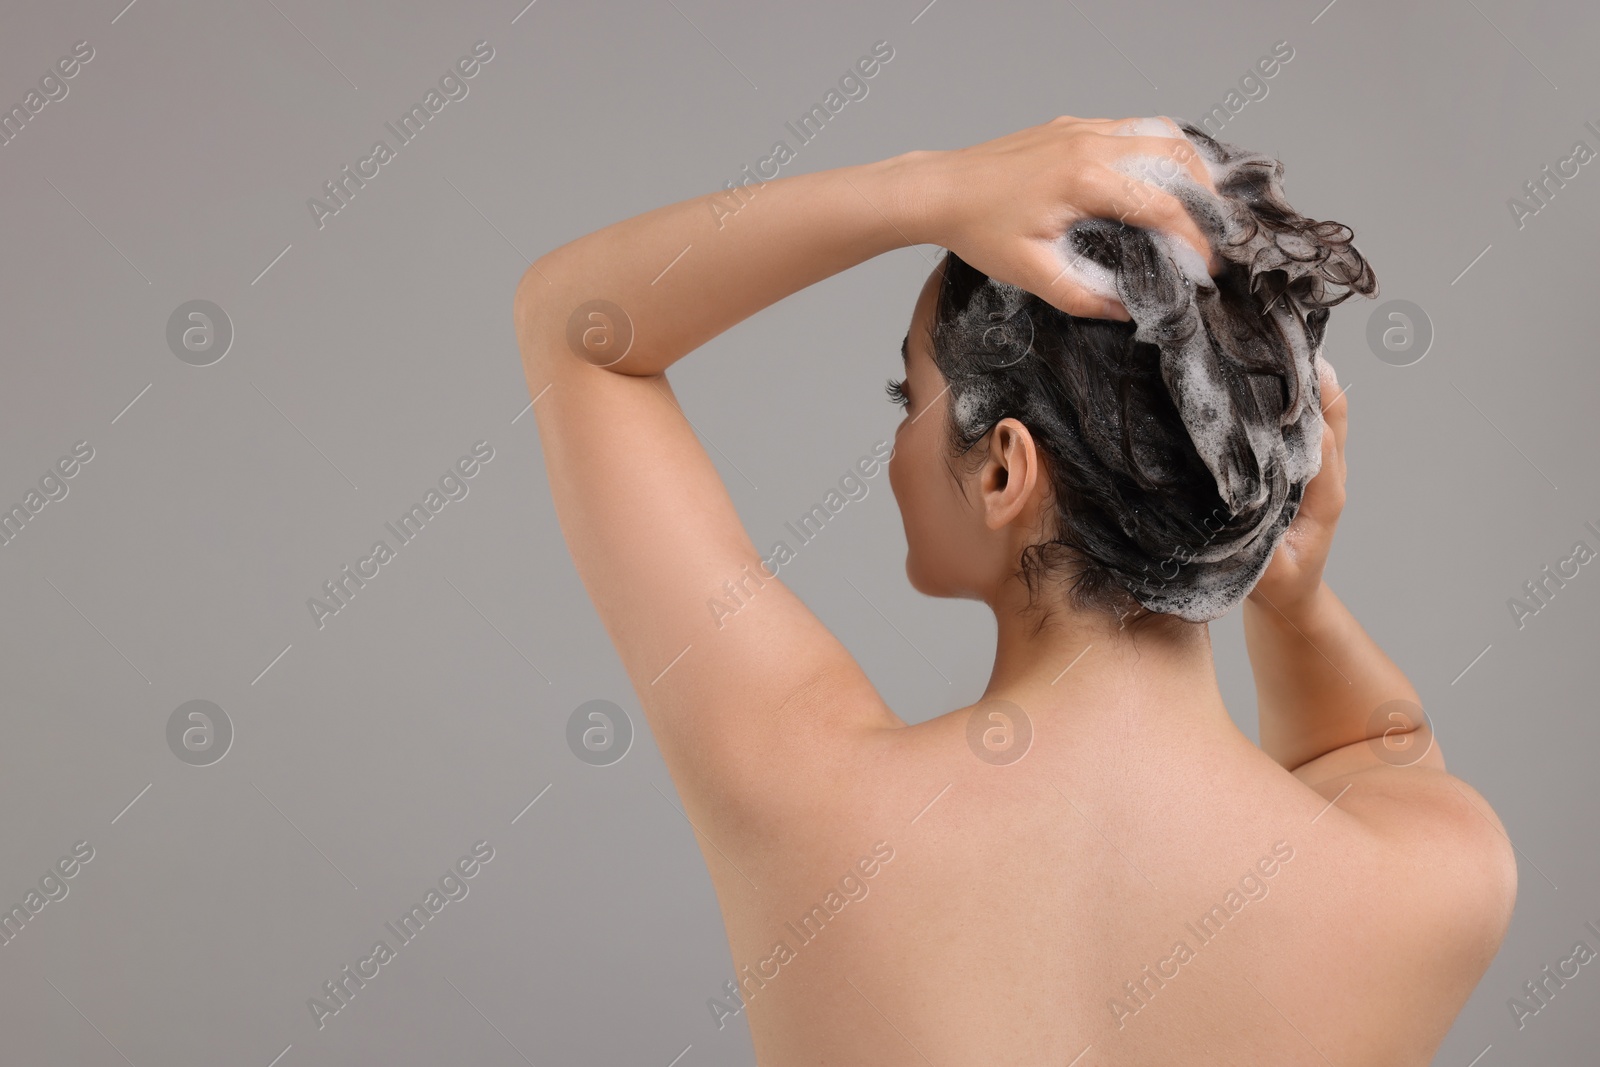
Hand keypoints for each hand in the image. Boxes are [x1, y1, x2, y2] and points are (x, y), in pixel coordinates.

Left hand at [909, 115, 1221, 318]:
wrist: (940, 190)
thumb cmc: (978, 231)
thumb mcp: (1032, 274)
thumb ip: (1085, 297)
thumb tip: (1130, 312)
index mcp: (1085, 179)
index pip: (1162, 206)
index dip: (1193, 240)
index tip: (1206, 267)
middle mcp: (1091, 143)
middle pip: (1176, 157)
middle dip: (1204, 197)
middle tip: (1212, 235)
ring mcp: (1082, 128)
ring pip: (1158, 134)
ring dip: (1186, 169)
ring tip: (1196, 207)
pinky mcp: (1072, 126)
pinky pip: (1131, 130)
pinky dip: (1156, 153)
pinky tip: (1154, 183)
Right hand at [1247, 355, 1346, 617]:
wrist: (1290, 595)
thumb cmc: (1277, 584)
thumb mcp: (1268, 575)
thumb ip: (1260, 549)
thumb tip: (1241, 512)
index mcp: (1324, 497)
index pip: (1319, 440)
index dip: (1300, 409)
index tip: (1271, 380)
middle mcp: (1330, 472)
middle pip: (1330, 411)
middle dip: (1308, 376)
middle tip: (1275, 338)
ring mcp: (1322, 463)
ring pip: (1324, 407)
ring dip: (1304, 375)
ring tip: (1274, 337)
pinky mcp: (1308, 459)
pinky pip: (1309, 415)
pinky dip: (1293, 388)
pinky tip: (1266, 363)